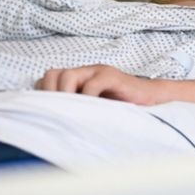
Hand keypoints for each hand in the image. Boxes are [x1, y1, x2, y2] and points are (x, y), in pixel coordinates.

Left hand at [35, 65, 162, 105]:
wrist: (151, 101)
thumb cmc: (121, 108)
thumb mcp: (92, 108)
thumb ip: (75, 107)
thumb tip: (50, 124)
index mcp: (78, 78)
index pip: (47, 79)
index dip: (43, 95)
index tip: (48, 114)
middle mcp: (85, 71)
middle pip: (52, 74)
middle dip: (50, 95)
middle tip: (58, 114)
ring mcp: (98, 71)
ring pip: (68, 76)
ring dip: (66, 96)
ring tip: (72, 113)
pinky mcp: (112, 76)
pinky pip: (92, 84)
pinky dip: (87, 98)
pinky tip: (92, 111)